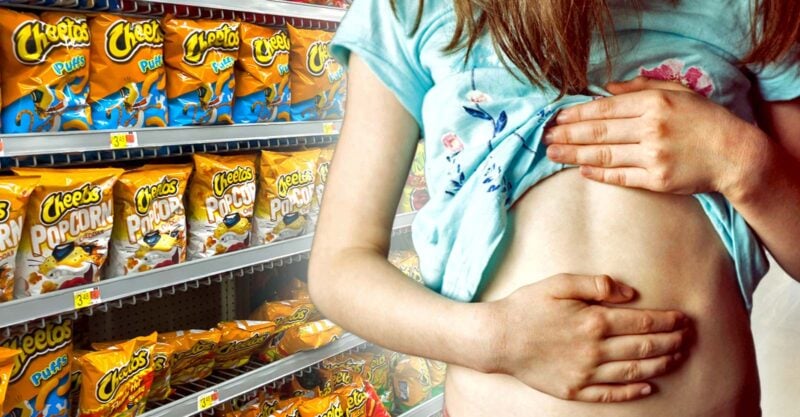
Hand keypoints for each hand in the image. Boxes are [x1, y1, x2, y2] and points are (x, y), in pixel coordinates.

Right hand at [489, 273, 690, 401]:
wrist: (497, 338)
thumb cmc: (527, 306)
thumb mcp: (559, 283)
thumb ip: (596, 284)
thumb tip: (629, 292)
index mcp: (594, 321)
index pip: (642, 322)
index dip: (666, 321)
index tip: (683, 318)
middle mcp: (594, 349)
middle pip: (644, 348)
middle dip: (671, 342)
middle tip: (688, 338)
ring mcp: (585, 373)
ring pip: (633, 371)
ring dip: (660, 365)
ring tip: (677, 358)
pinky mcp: (574, 389)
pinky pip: (610, 394)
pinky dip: (632, 391)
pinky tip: (648, 386)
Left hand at [543, 77, 762, 195]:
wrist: (734, 155)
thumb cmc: (705, 121)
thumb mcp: (678, 93)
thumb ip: (640, 89)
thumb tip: (605, 89)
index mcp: (654, 104)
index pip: (604, 109)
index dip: (576, 114)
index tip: (557, 118)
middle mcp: (651, 129)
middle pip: (599, 132)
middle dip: (567, 135)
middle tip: (545, 138)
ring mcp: (653, 157)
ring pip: (604, 155)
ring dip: (574, 154)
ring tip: (552, 154)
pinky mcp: (657, 181)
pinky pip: (620, 176)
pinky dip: (598, 173)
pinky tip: (581, 170)